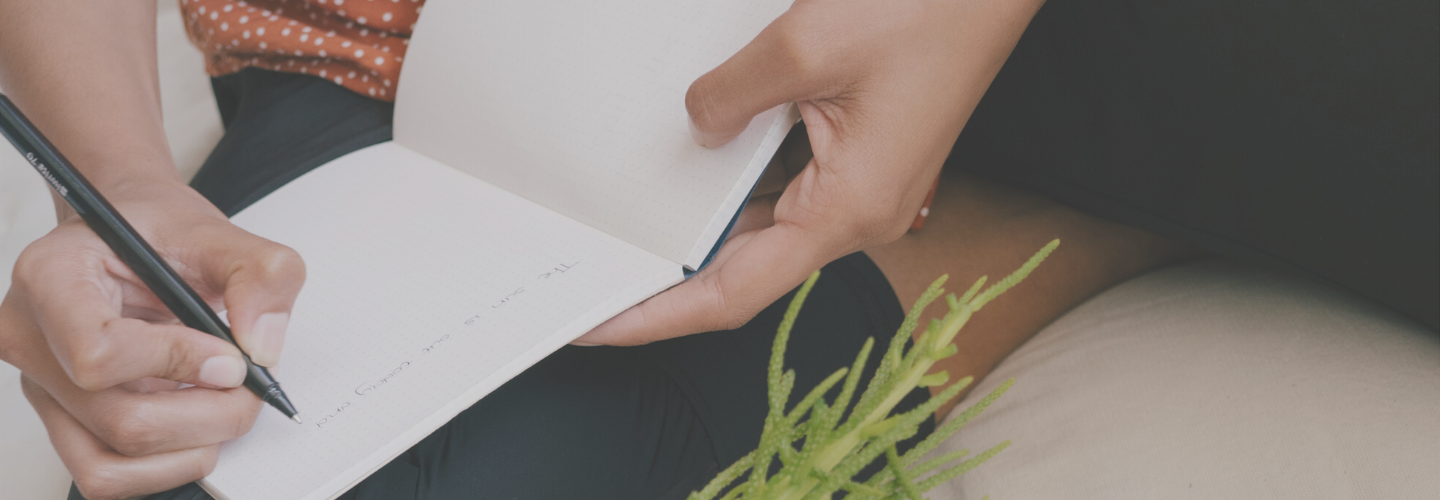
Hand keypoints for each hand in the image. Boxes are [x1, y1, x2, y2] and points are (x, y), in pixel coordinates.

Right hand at [0, 182, 304, 499]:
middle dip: (211, 414)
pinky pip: (108, 475)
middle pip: (121, 421)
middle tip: (250, 386)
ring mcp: (46, 387)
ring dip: (192, 446)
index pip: (100, 352)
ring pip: (113, 464)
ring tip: (223, 403)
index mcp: (52, 278)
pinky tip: (195, 420)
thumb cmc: (155, 230)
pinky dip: (169, 462)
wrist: (132, 236)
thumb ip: (259, 273)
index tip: (229, 354)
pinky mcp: (67, 420)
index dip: (180, 362)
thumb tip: (261, 344)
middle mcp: (34, 338)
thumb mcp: (217, 231)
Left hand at [577, 0, 1042, 344]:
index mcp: (851, 210)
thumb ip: (733, 96)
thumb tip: (699, 124)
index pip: (736, 290)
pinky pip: (788, 193)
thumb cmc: (932, 12)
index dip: (663, 316)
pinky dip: (739, 197)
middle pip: (748, 271)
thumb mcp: (804, 47)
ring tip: (639, 241)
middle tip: (604, 285)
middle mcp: (862, 214)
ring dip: (706, 240)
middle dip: (673, 284)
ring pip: (766, 233)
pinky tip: (699, 189)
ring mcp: (866, 189)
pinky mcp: (867, 161)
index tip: (604, 325)